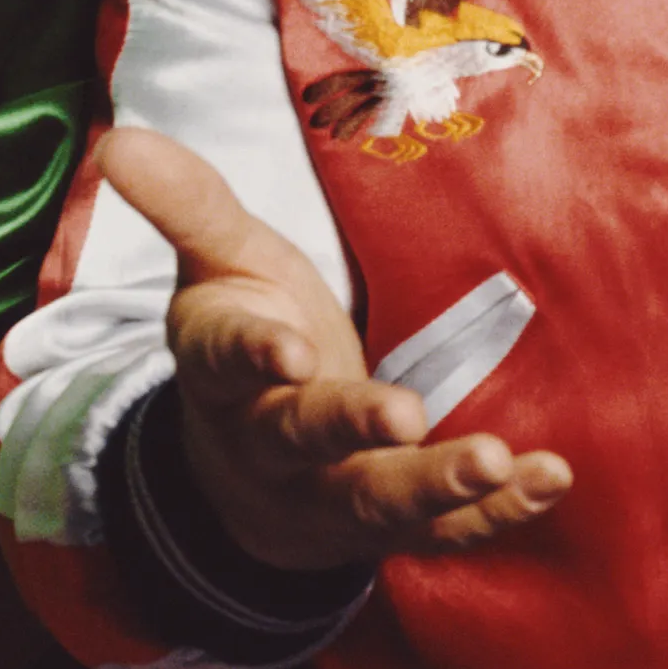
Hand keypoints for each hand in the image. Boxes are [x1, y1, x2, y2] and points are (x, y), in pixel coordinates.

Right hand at [98, 129, 568, 579]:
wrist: (246, 475)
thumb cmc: (249, 334)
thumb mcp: (219, 264)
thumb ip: (185, 203)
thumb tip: (119, 137)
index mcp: (221, 370)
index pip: (226, 362)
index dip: (255, 356)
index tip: (290, 348)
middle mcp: (270, 442)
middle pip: (302, 439)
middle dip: (350, 425)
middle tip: (403, 415)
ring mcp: (328, 493)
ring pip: (375, 499)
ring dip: (435, 485)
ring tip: (495, 461)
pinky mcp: (388, 527)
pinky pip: (442, 531)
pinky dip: (494, 513)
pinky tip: (548, 481)